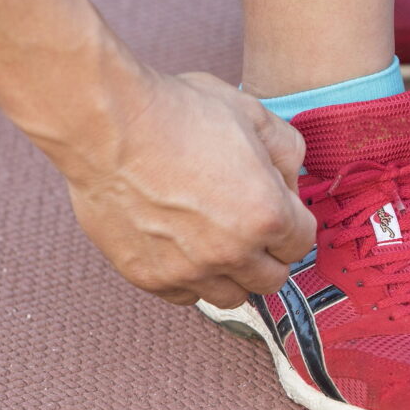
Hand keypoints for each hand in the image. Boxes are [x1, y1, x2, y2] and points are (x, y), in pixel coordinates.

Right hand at [67, 71, 314, 306]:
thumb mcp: (252, 114)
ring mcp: (190, 270)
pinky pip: (185, 296)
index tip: (276, 208)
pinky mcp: (150, 277)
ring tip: (217, 242)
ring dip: (233, 274)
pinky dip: (191, 278)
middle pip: (273, 279)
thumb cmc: (179, 113)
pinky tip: (183, 248)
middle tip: (250, 227)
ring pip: (232, 296)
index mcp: (267, 215)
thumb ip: (287, 152)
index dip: (293, 222)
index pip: (302, 244)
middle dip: (269, 253)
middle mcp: (233, 253)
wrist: (106, 124)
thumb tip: (291, 182)